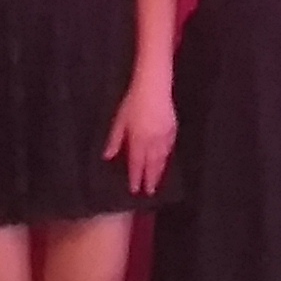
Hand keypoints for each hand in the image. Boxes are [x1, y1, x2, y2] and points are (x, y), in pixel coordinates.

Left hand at [103, 73, 178, 195]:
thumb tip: (108, 157)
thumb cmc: (133, 102)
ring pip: (162, 159)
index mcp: (138, 140)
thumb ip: (115, 140)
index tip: (135, 190)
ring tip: (157, 182)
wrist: (154, 87)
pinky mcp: (173, 130)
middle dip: (150, 179)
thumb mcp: (120, 121)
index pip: (136, 164)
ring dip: (159, 171)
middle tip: (150, 192)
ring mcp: (164, 136)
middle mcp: (152, 141)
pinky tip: (165, 161)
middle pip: (152, 165)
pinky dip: (167, 158)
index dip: (135, 178)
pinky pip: (169, 149)